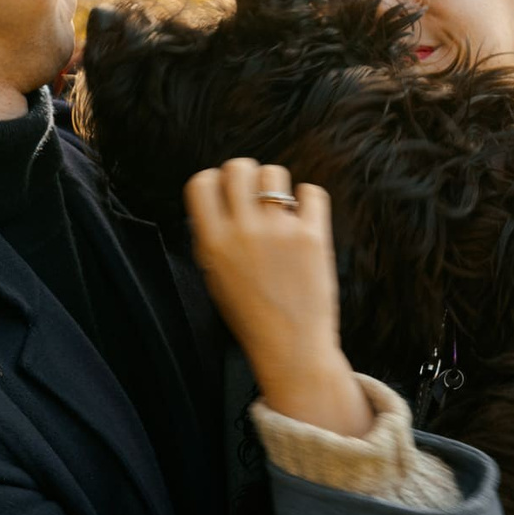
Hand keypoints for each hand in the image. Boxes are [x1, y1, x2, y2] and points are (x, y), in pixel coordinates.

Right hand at [184, 159, 374, 437]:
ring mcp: (279, 231)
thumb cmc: (251, 316)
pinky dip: (309, 200)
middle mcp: (243, 232)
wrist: (290, 348)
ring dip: (277, 187)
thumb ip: (213, 237)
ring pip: (275, 173)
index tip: (225, 194)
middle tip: (254, 196)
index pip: (200, 182)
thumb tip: (219, 199)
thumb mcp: (215, 277)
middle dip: (246, 175)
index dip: (213, 181)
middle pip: (239, 167)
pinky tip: (304, 218)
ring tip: (281, 211)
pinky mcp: (313, 236)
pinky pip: (312, 192)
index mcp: (212, 243)